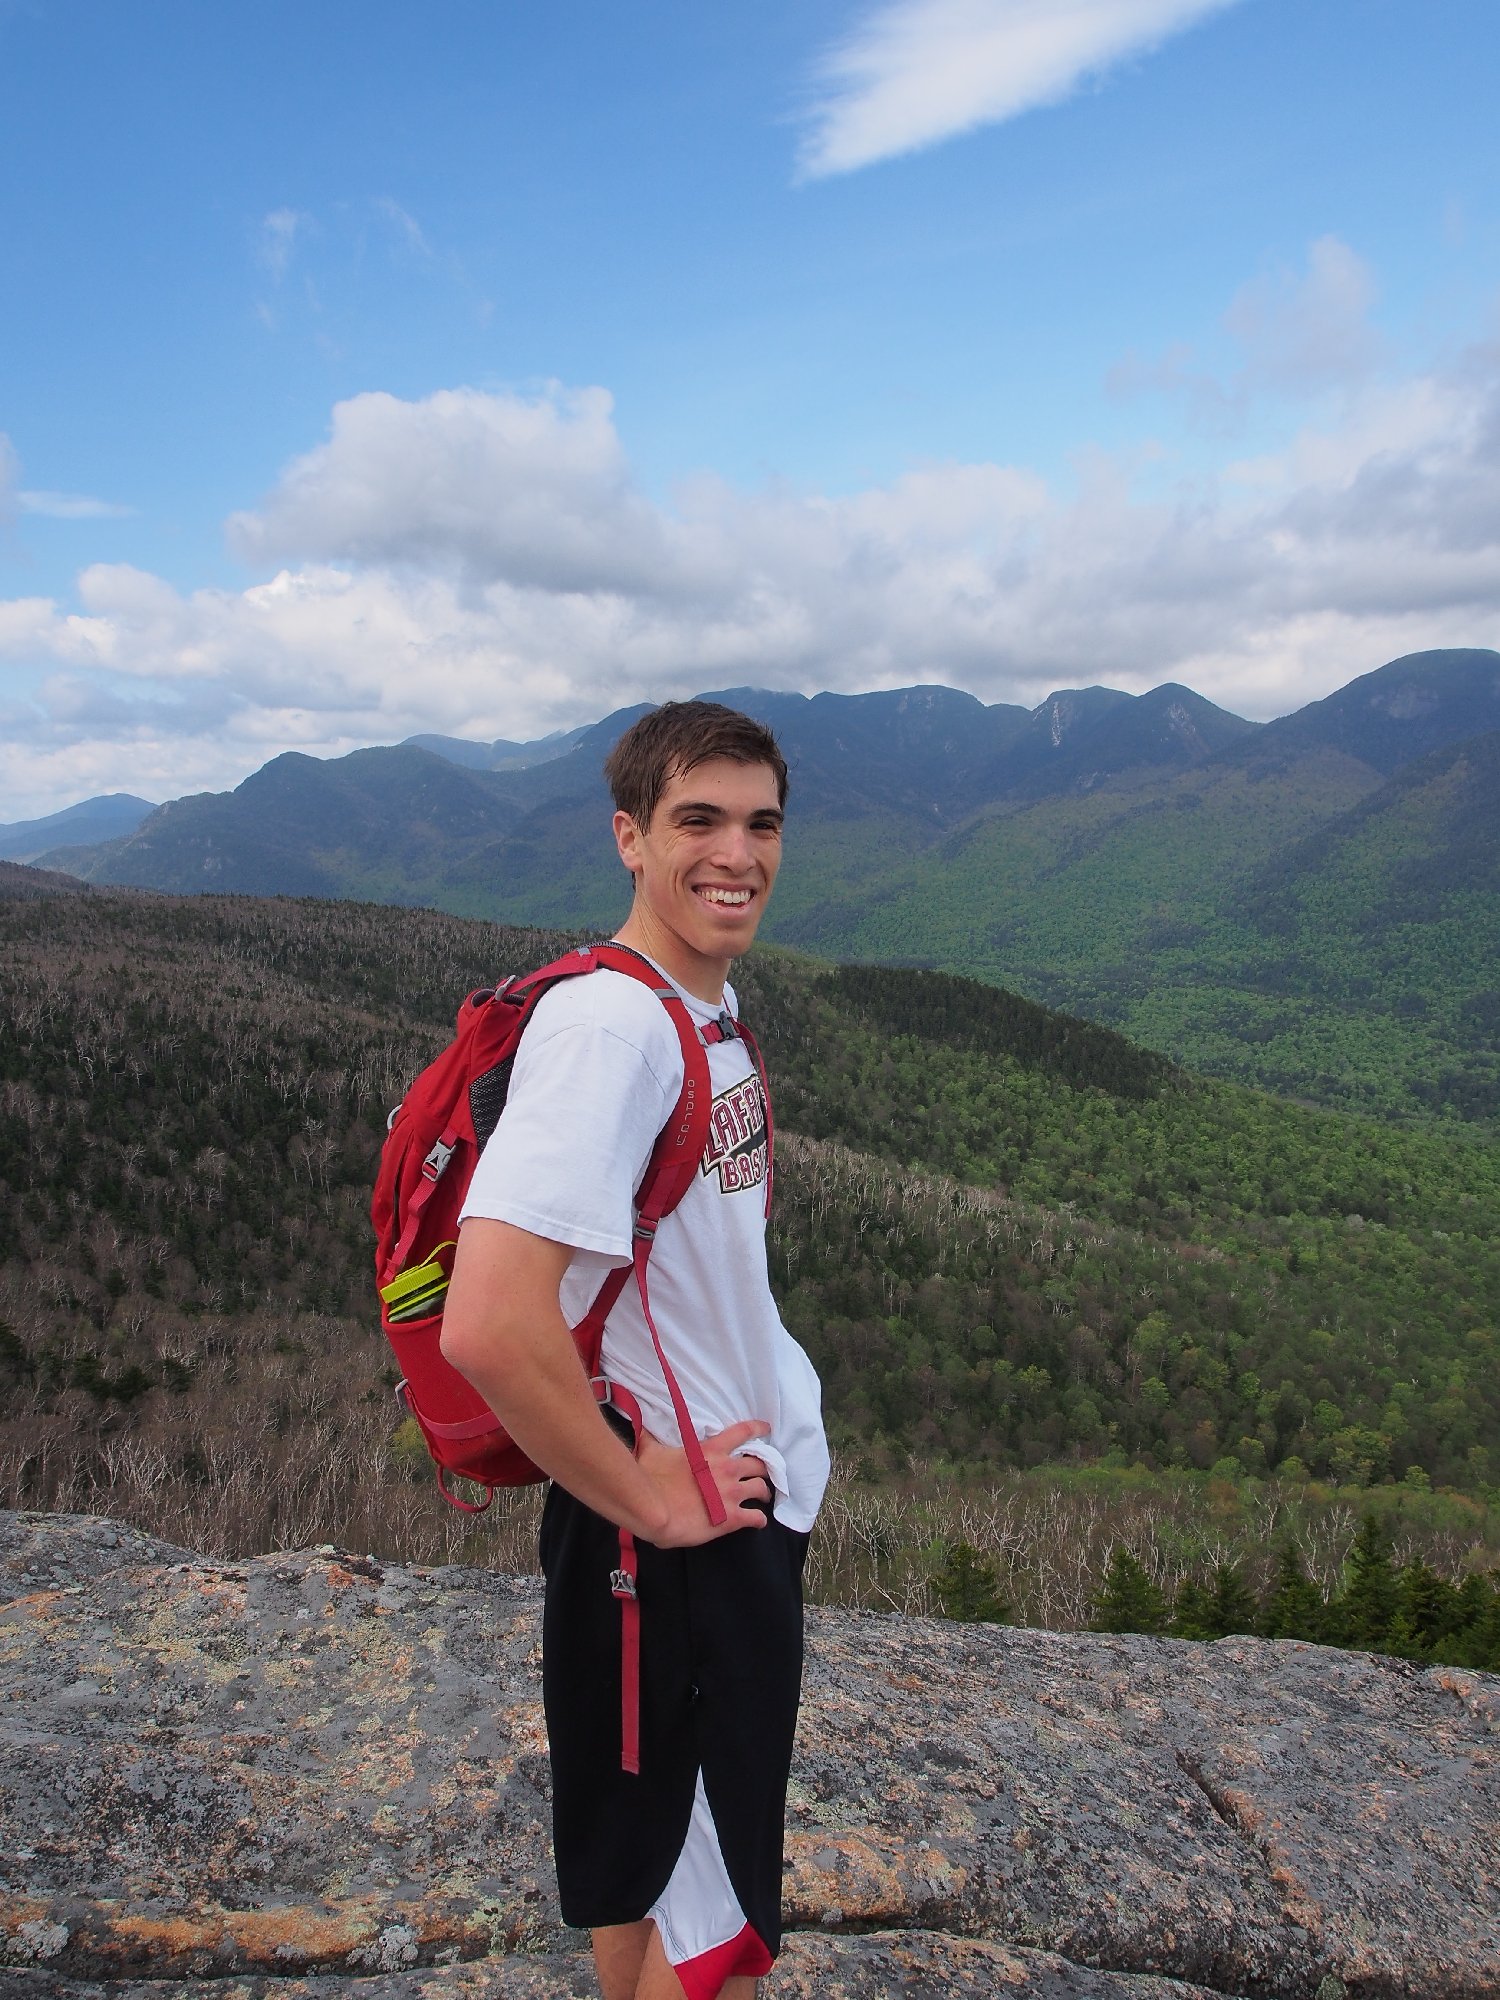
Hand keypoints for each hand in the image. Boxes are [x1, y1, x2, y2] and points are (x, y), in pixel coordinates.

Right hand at [636, 1419, 773, 1546]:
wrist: (653, 1511)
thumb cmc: (650, 1481)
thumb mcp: (650, 1451)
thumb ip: (649, 1438)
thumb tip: (637, 1426)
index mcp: (711, 1450)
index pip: (742, 1432)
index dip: (758, 1429)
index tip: (766, 1429)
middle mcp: (727, 1469)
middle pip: (758, 1464)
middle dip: (762, 1468)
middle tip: (761, 1474)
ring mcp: (732, 1494)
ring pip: (762, 1489)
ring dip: (764, 1492)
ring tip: (763, 1497)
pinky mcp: (732, 1518)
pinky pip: (757, 1518)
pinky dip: (760, 1520)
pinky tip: (758, 1522)